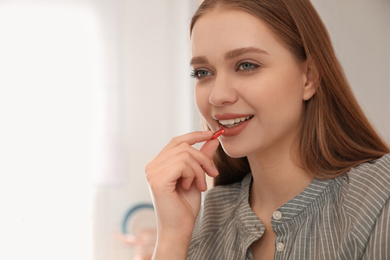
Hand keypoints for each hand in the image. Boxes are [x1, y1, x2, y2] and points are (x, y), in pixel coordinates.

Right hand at [145, 131, 219, 257]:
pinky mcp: (158, 179)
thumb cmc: (185, 206)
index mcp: (159, 164)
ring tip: (200, 185)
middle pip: (184, 146)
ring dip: (199, 170)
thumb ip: (202, 157)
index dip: (194, 135)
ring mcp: (153, 172)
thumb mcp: (197, 176)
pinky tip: (190, 187)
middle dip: (203, 158)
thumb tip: (212, 139)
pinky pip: (183, 164)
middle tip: (213, 173)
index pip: (176, 141)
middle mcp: (152, 166)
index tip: (212, 134)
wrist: (180, 229)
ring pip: (185, 155)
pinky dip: (193, 174)